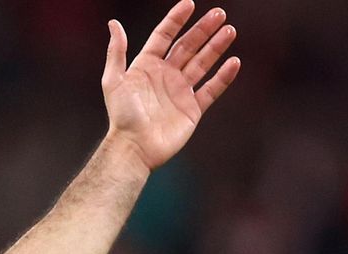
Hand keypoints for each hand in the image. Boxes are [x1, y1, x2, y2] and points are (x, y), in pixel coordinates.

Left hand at [102, 0, 239, 170]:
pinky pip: (211, 89)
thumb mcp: (113, 80)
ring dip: (216, 47)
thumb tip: (113, 23)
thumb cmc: (121, 115)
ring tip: (230, 30)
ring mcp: (180, 91)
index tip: (190, 4)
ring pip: (202, 63)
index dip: (176, 20)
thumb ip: (116, 52)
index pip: (164, 36)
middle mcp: (165, 76)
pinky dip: (223, 77)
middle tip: (220, 14)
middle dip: (203, 30)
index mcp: (146, 66)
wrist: (134, 147)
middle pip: (187, 46)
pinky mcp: (192, 109)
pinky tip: (233, 62)